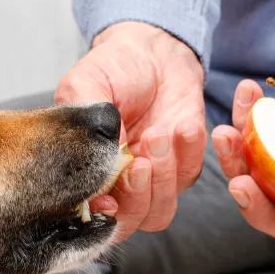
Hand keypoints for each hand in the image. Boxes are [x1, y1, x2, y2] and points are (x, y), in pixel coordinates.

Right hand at [55, 22, 206, 241]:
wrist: (153, 51)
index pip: (91, 215)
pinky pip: (190, 176)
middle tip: (140, 162)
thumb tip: (99, 165)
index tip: (108, 199)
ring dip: (163, 178)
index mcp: (87, 172)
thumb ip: (84, 126)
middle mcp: (119, 184)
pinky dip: (189, 153)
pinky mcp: (184, 165)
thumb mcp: (84, 85)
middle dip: (136, 197)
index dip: (100, 216)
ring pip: (160, 211)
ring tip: (159, 133)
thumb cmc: (113, 68)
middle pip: (129, 222)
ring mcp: (153, 179)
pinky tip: (183, 125)